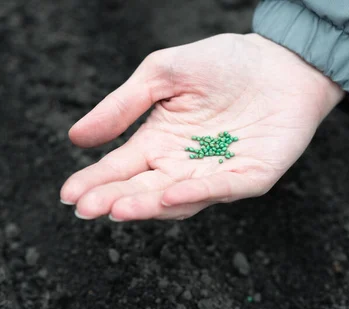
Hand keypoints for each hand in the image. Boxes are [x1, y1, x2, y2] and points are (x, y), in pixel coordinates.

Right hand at [60, 33, 343, 220]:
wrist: (281, 59)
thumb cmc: (222, 64)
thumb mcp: (162, 74)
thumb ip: (123, 106)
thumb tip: (76, 138)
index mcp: (159, 143)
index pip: (121, 168)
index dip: (95, 182)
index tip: (68, 194)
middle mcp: (183, 166)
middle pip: (143, 190)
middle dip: (114, 200)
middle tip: (86, 209)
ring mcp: (216, 175)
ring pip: (177, 199)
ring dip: (148, 205)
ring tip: (117, 208)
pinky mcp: (251, 176)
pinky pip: (223, 189)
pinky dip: (198, 193)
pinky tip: (171, 194)